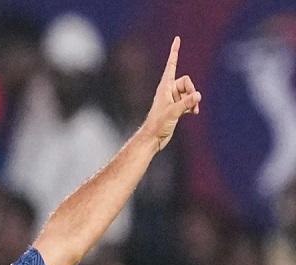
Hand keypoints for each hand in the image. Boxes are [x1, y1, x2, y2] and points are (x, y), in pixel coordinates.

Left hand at [143, 36, 201, 151]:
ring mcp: (173, 98)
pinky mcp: (176, 107)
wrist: (153, 138)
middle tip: (190, 103)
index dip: (175, 52)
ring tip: (192, 111)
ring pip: (189, 92)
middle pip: (187, 81)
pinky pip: (189, 100)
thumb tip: (198, 95)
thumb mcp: (173, 112)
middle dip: (191, 90)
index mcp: (165, 87)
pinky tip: (193, 113)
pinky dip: (193, 105)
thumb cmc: (158, 124)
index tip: (177, 39)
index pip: (171, 65)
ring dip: (193, 100)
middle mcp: (168, 90)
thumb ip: (186, 103)